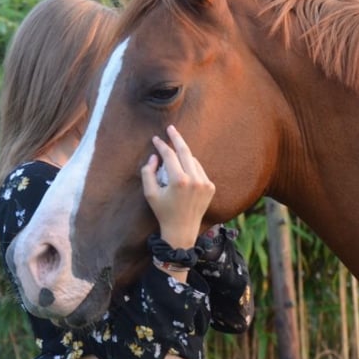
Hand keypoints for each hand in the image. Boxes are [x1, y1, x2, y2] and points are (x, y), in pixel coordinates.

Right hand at [140, 125, 214, 249]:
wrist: (182, 230)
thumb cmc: (163, 212)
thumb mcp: (150, 193)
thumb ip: (148, 172)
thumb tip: (155, 156)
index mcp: (179, 181)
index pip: (170, 155)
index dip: (162, 145)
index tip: (156, 139)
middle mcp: (195, 180)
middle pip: (185, 151)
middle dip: (177, 138)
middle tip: (171, 128)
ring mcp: (205, 183)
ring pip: (193, 160)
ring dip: (183, 156)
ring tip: (174, 158)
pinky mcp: (211, 187)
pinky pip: (199, 170)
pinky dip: (191, 167)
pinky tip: (184, 172)